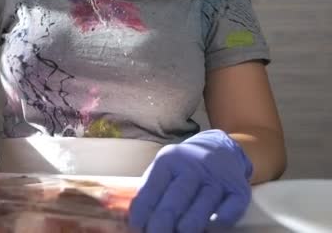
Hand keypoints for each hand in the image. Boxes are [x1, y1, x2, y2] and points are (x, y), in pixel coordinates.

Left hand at [128, 129, 252, 232]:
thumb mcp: (164, 169)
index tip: (137, 228)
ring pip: (201, 209)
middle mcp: (193, 167)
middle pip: (175, 201)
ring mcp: (217, 178)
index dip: (142, 214)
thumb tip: (134, 222)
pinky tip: (207, 230)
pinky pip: (228, 213)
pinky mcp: (239, 190)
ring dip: (187, 228)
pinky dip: (216, 225)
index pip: (151, 190)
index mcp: (169, 160)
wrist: (221, 149)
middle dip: (161, 225)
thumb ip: (149, 191)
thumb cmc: (183, 168)